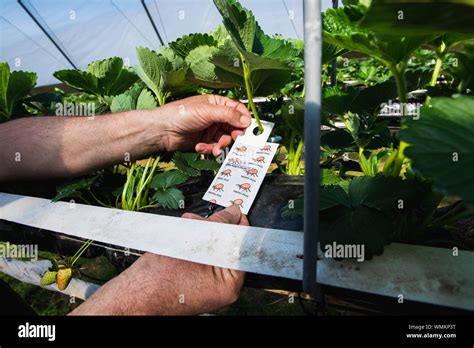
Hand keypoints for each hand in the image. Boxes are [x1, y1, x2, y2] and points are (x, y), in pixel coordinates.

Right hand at [70, 205, 247, 314]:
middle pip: (226, 247)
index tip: (234, 212)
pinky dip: (193, 245)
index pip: (242, 248)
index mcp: (228, 285)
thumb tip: (233, 213)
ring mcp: (208, 287)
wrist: (131, 297)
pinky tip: (183, 235)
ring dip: (200, 234)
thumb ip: (217, 226)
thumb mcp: (192, 242)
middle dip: (212, 228)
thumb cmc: (156, 280)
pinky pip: (201, 259)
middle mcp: (221, 289)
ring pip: (211, 250)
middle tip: (200, 219)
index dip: (237, 226)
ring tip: (186, 225)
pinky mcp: (196, 284)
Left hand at [158, 94, 250, 155]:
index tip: (246, 127)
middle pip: (234, 127)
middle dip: (233, 135)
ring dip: (220, 145)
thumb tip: (246, 119)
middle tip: (232, 140)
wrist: (162, 131)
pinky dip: (210, 149)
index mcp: (217, 104)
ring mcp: (210, 130)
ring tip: (213, 147)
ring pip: (225, 139)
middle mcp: (215, 116)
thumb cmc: (180, 114)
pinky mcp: (205, 142)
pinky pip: (215, 147)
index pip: (238, 110)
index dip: (244, 119)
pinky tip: (201, 147)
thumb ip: (228, 115)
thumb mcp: (207, 111)